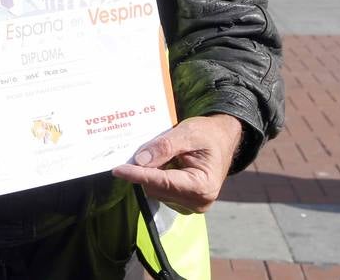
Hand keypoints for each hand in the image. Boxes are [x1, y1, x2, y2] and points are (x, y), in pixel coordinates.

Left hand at [111, 114, 241, 213]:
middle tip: (144, 148)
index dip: (138, 175)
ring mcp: (191, 205)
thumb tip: (140, 160)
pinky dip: (156, 177)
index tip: (117, 170)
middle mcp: (198, 201)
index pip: (162, 182)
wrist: (222, 140)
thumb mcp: (188, 133)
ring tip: (163, 154)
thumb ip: (165, 146)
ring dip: (150, 173)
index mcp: (203, 185)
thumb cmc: (208, 135)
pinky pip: (160, 191)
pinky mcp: (184, 203)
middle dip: (144, 170)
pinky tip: (165, 164)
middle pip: (156, 188)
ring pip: (155, 190)